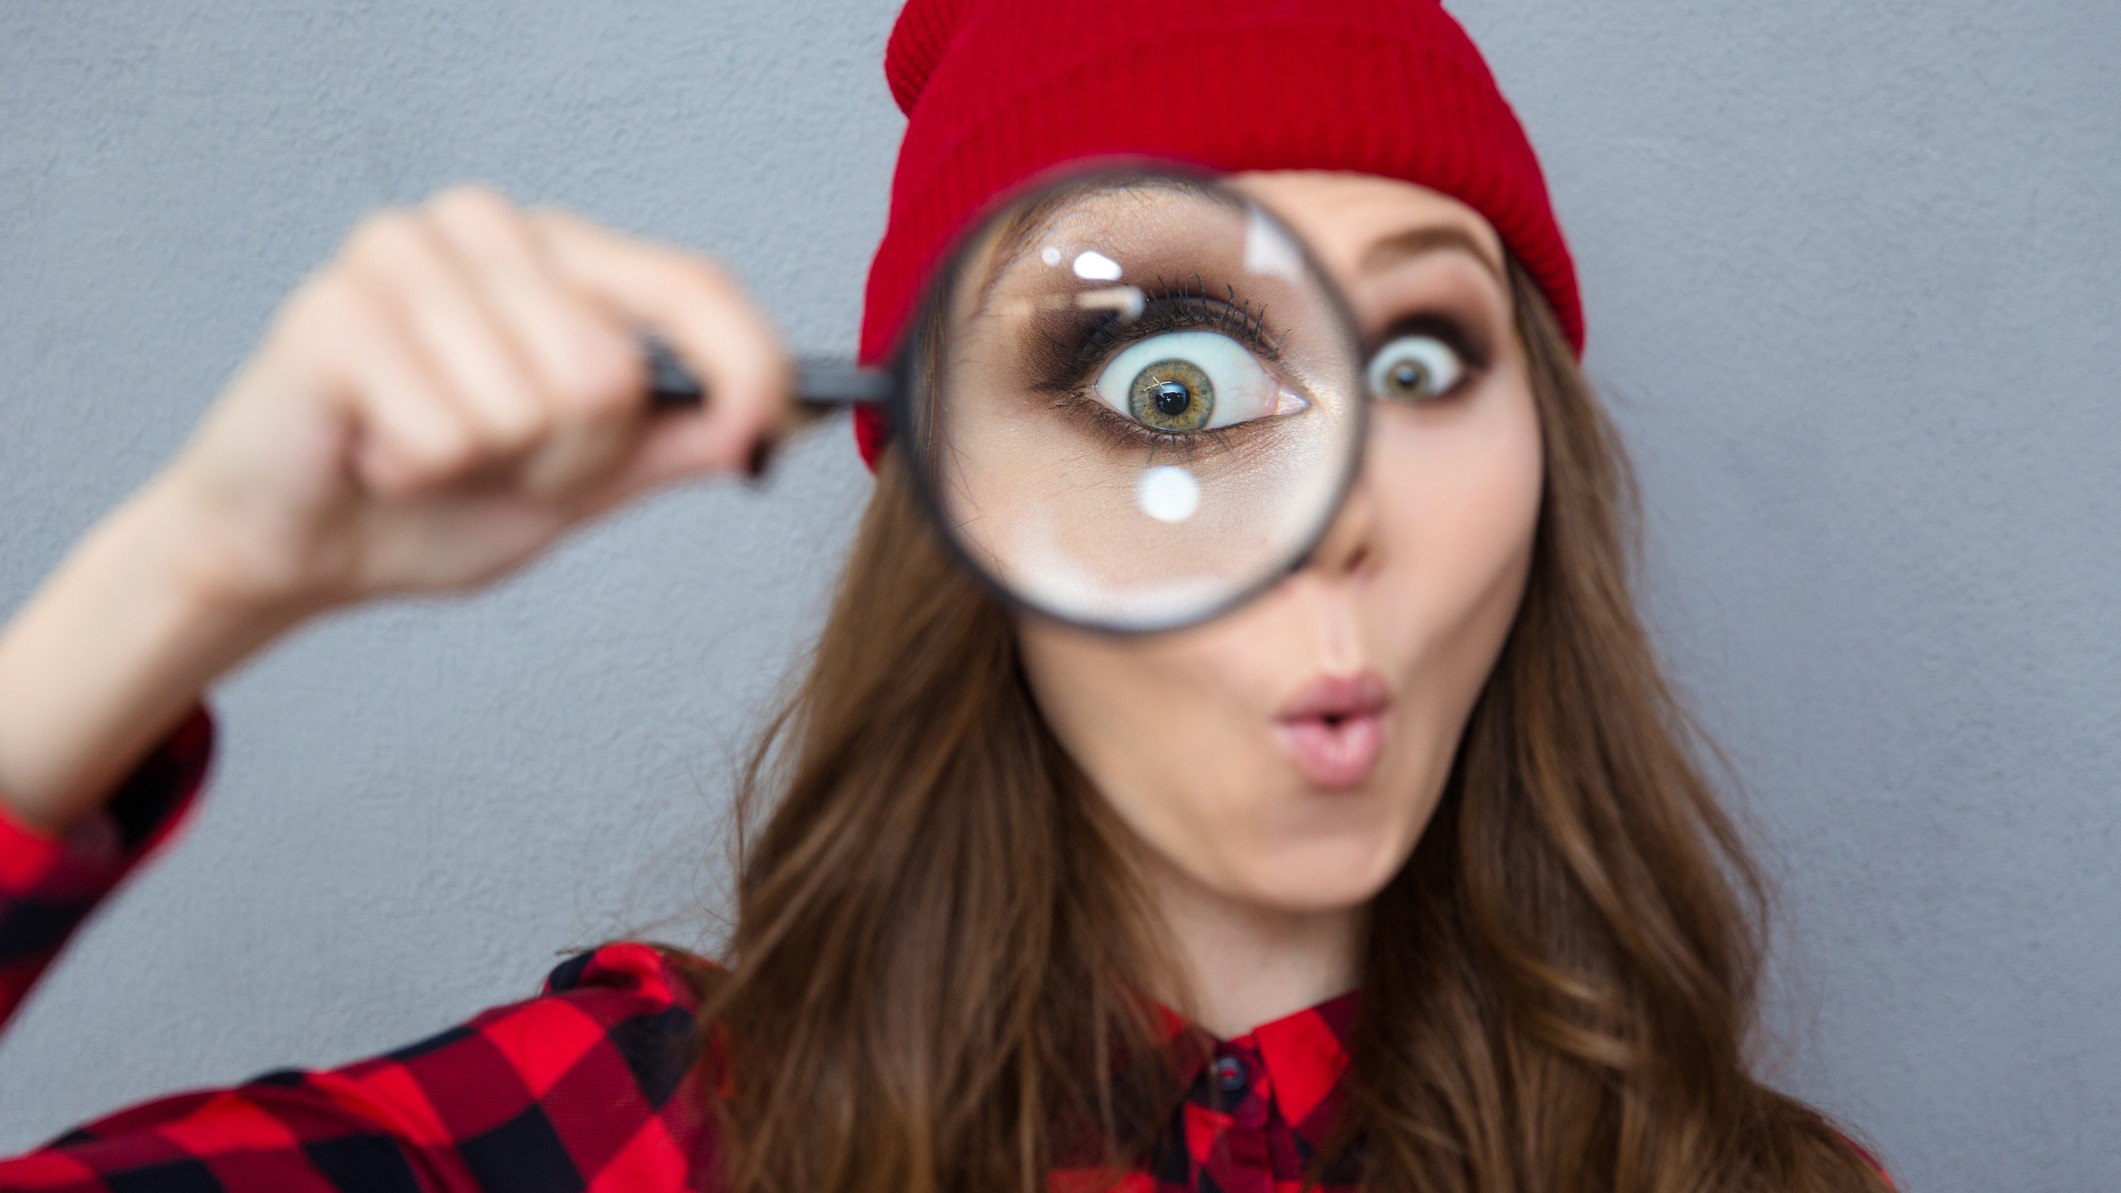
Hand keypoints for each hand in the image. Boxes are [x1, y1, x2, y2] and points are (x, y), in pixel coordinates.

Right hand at [149, 182, 790, 620]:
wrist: (294, 550)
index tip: (766, 429)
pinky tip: (377, 454)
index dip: (746, 361)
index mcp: (561, 258)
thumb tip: (777, 419)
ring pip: (533, 401)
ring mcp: (404, 255)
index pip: (692, 283)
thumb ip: (673, 443)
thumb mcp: (584, 484)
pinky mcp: (336, 310)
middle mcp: (488, 230)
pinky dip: (418, 473)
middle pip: (610, 370)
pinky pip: (449, 428)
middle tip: (499, 464)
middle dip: (569, 460)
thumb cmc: (434, 502)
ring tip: (432, 454)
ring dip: (491, 469)